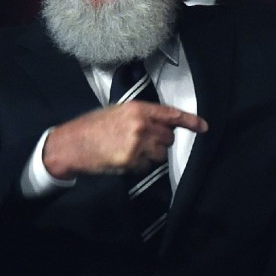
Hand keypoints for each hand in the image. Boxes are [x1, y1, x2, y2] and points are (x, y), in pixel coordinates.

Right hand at [43, 101, 207, 178]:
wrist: (72, 144)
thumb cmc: (93, 127)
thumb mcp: (118, 112)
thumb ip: (141, 117)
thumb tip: (161, 126)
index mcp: (138, 109)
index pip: (172, 114)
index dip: (190, 121)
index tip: (203, 127)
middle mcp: (141, 125)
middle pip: (168, 138)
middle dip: (160, 141)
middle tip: (142, 141)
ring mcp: (137, 144)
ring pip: (160, 154)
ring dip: (151, 155)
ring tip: (130, 150)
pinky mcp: (131, 161)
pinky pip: (147, 166)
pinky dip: (139, 166)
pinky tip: (123, 159)